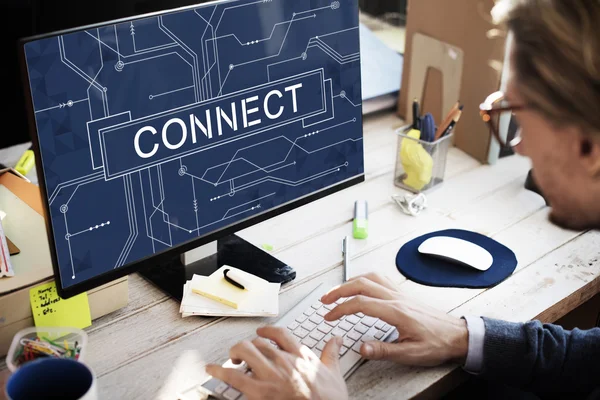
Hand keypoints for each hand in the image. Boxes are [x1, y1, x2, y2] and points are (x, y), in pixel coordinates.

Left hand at [206, 326, 347, 399]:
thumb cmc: (330, 399)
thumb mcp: (334, 374)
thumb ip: (331, 354)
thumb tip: (336, 340)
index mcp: (300, 355)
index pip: (280, 333)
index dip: (267, 330)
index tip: (262, 332)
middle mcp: (283, 361)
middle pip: (258, 342)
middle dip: (248, 345)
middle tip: (244, 353)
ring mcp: (270, 375)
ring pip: (245, 351)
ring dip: (235, 353)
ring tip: (232, 359)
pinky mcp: (260, 392)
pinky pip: (234, 376)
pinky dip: (219, 371)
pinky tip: (211, 369)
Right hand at [320, 273, 468, 366]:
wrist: (457, 335)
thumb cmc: (437, 343)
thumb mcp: (411, 353)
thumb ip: (384, 350)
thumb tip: (361, 348)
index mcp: (396, 311)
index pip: (360, 303)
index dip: (340, 309)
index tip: (329, 316)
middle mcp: (396, 298)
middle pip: (361, 284)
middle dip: (339, 290)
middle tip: (325, 300)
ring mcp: (400, 293)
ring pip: (370, 278)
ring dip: (350, 282)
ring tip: (337, 291)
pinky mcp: (403, 294)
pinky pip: (380, 278)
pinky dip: (365, 278)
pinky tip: (361, 285)